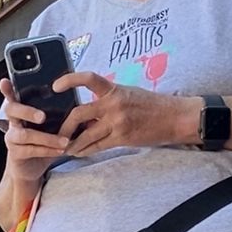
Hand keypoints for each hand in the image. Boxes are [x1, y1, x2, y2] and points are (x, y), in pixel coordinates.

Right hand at [0, 77, 69, 183]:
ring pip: (25, 134)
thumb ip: (59, 116)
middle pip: (11, 110)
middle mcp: (13, 123)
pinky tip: (60, 151)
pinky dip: (47, 150)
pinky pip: (30, 150)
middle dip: (27, 111)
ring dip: (46, 138)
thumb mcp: (50, 128)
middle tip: (42, 116)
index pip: (12, 97)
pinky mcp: (15, 154)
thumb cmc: (42, 144)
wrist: (30, 169)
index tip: (5, 81)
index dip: (7, 90)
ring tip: (64, 141)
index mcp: (21, 113)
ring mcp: (12, 139)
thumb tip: (82, 108)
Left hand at [54, 72, 193, 157]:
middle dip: (64, 127)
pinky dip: (84, 151)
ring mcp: (118, 121)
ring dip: (71, 144)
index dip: (70, 80)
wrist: (176, 118)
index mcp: (114, 89)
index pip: (88, 79)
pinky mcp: (122, 137)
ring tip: (64, 148)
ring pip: (84, 135)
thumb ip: (106, 101)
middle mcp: (114, 103)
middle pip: (78, 113)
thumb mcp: (128, 94)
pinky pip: (96, 146)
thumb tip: (85, 113)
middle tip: (56, 134)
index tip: (55, 86)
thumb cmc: (151, 105)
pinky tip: (79, 152)